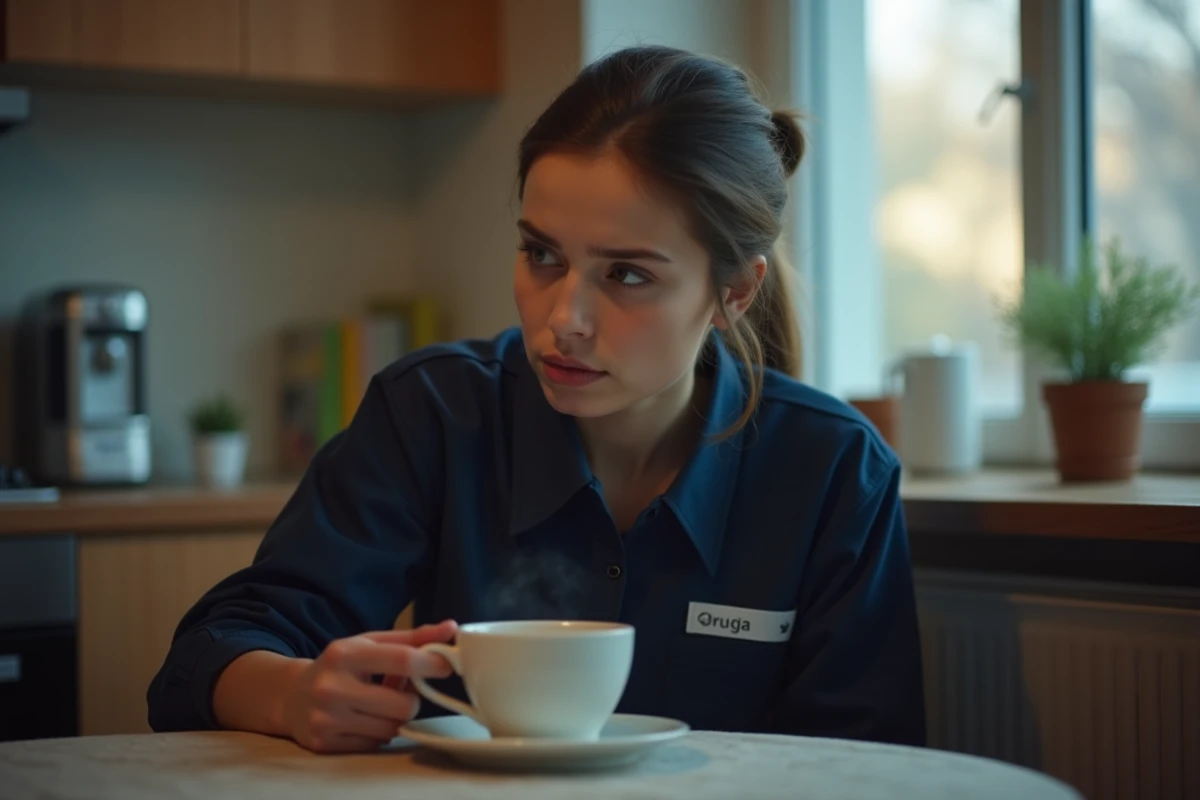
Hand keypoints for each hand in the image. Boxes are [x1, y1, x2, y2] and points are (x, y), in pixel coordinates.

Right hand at [282, 620, 457, 752]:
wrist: (292, 695)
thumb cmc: (340, 666)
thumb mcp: (370, 643)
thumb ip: (412, 638)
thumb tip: (450, 629)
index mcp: (343, 654)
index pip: (401, 659)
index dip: (431, 664)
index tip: (445, 665)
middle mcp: (332, 687)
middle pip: (403, 705)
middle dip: (411, 700)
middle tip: (400, 691)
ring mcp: (326, 719)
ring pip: (392, 727)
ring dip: (395, 717)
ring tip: (379, 703)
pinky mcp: (324, 744)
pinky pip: (375, 743)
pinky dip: (377, 732)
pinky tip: (364, 718)